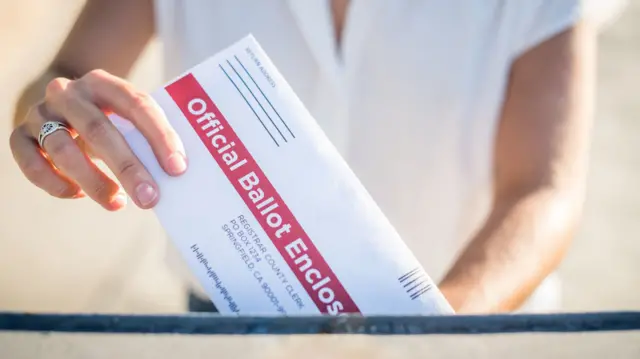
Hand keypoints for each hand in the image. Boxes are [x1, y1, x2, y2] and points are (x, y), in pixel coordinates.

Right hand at [9, 69, 186, 210]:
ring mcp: (40, 113)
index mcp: (103, 82)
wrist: (66, 110)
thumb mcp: (127, 120)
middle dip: (128, 167)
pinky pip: (30, 162)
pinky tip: (78, 194)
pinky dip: (54, 183)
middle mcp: (68, 93)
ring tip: (118, 203)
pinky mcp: (19, 135)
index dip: (159, 136)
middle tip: (150, 198)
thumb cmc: (110, 121)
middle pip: (98, 129)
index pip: (136, 104)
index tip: (177, 168)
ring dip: (93, 181)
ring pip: (62, 149)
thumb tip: (176, 173)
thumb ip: (146, 138)